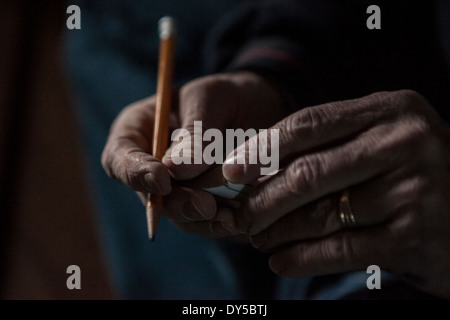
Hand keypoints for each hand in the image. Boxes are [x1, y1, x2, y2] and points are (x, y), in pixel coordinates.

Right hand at [101, 71, 286, 238]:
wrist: (259, 109)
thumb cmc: (227, 96)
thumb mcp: (211, 99)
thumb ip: (194, 132)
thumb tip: (174, 171)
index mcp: (139, 132)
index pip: (120, 158)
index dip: (135, 173)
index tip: (161, 180)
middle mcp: (153, 167)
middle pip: (151, 196)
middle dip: (177, 203)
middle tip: (205, 205)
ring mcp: (179, 189)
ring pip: (181, 215)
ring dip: (202, 219)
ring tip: (230, 216)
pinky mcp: (205, 205)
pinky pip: (206, 222)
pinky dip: (221, 223)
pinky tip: (239, 219)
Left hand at [223, 90, 449, 297]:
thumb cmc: (416, 175)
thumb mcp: (382, 144)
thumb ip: (332, 149)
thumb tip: (260, 169)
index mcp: (390, 111)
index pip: (309, 124)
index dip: (263, 148)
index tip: (231, 171)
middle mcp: (405, 143)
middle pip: (308, 172)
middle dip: (263, 199)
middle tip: (240, 216)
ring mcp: (413, 190)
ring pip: (320, 214)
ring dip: (278, 231)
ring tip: (258, 239)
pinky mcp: (416, 237)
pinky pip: (341, 249)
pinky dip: (303, 258)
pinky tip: (281, 262)